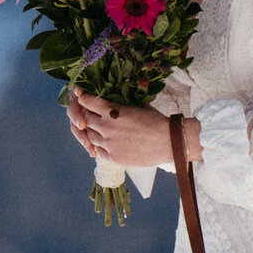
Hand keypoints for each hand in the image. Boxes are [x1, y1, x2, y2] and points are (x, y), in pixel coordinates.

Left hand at [70, 90, 200, 169]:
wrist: (168, 142)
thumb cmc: (156, 121)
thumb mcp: (137, 105)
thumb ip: (121, 102)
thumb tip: (113, 94)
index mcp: (111, 111)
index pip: (87, 101)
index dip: (84, 98)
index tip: (83, 97)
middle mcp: (106, 127)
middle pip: (86, 119)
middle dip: (87, 115)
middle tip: (90, 113)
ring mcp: (108, 143)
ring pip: (89, 135)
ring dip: (91, 131)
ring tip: (98, 128)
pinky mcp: (113, 157)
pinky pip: (97, 150)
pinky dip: (97, 145)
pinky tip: (103, 142)